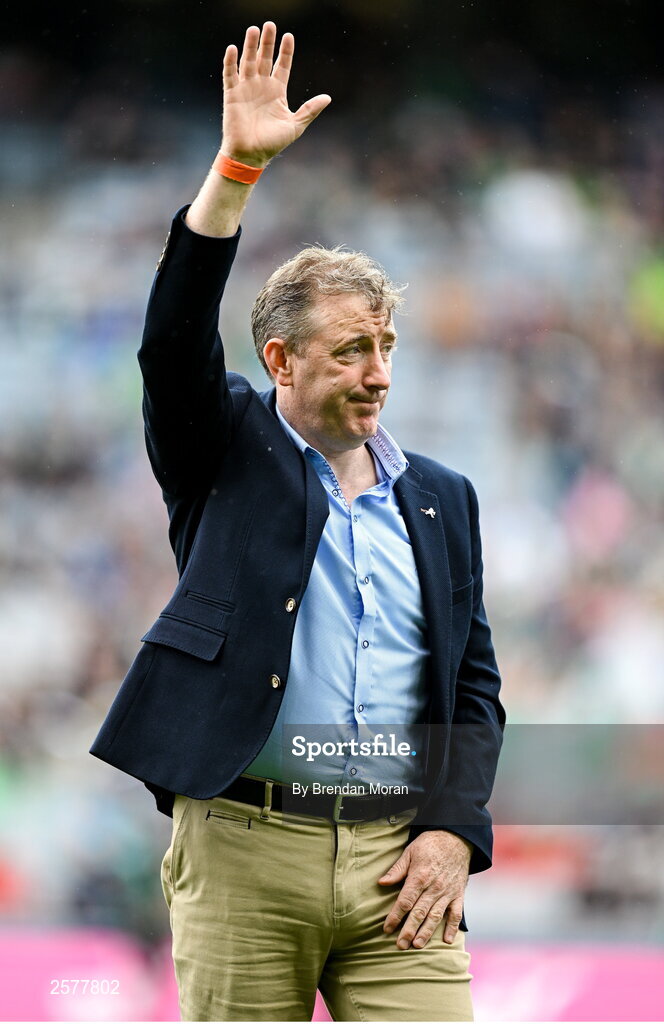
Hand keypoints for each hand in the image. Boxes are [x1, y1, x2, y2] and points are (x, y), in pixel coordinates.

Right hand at [221, 22, 330, 167]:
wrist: (251, 156)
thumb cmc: (272, 143)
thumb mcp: (296, 126)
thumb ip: (310, 110)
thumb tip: (328, 98)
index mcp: (277, 92)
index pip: (282, 66)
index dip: (285, 51)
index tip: (289, 36)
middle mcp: (261, 87)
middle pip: (264, 58)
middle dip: (267, 42)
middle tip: (270, 24)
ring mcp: (246, 89)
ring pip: (248, 62)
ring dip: (250, 46)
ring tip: (254, 30)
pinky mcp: (232, 95)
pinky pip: (230, 75)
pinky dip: (231, 62)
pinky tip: (233, 48)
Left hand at [379, 830, 471, 948]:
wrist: (456, 838)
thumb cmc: (429, 844)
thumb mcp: (410, 852)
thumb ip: (397, 870)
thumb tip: (381, 883)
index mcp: (419, 877)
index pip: (405, 901)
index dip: (395, 916)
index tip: (387, 929)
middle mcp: (434, 888)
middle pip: (419, 913)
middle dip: (409, 931)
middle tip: (400, 946)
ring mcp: (447, 893)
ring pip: (435, 917)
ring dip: (426, 933)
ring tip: (417, 945)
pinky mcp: (458, 895)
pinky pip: (456, 914)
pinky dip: (452, 928)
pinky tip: (446, 940)